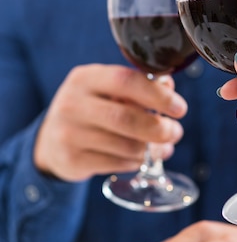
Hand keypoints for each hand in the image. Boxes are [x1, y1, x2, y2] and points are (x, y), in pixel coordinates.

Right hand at [34, 64, 186, 180]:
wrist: (52, 140)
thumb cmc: (91, 108)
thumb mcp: (106, 89)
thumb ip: (138, 85)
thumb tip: (169, 87)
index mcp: (85, 78)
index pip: (125, 81)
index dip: (157, 95)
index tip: (179, 107)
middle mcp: (73, 104)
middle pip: (126, 118)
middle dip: (159, 128)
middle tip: (175, 132)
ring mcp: (69, 134)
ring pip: (126, 145)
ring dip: (153, 150)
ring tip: (165, 147)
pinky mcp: (72, 160)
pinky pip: (117, 163)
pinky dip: (137, 162)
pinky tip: (144, 158)